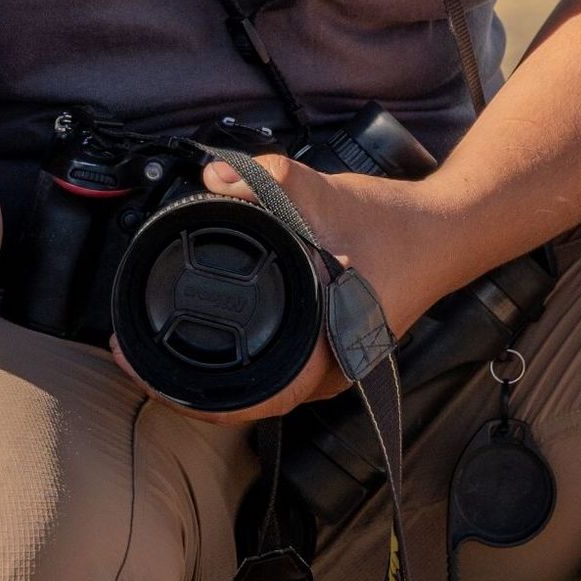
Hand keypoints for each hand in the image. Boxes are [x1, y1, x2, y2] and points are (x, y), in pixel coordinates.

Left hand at [156, 154, 465, 424]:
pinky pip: (274, 363)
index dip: (185, 395)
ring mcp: (331, 363)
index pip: (246, 402)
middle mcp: (328, 373)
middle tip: (133, 354)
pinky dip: (239, 355)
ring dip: (210, 373)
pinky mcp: (331, 345)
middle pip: (242, 400)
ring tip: (159, 348)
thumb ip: (265, 180)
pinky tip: (213, 333)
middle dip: (184, 385)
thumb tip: (212, 179)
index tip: (140, 366)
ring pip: (258, 384)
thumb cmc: (396, 228)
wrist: (447, 230)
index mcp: (325, 356)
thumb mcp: (323, 195)